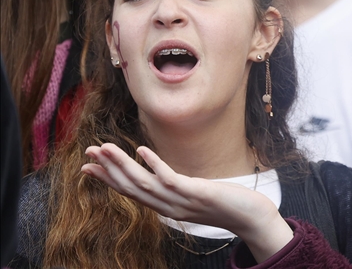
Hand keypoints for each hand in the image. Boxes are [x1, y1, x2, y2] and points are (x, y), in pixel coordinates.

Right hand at [81, 143, 292, 262]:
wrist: (250, 217)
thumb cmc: (226, 204)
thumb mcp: (195, 196)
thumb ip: (179, 189)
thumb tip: (166, 179)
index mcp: (166, 206)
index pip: (131, 192)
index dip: (108, 179)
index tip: (88, 167)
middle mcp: (168, 206)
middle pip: (131, 187)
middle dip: (108, 169)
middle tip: (87, 153)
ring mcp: (180, 201)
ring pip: (143, 182)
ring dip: (122, 164)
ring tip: (105, 147)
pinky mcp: (195, 193)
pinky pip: (170, 178)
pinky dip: (154, 164)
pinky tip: (142, 149)